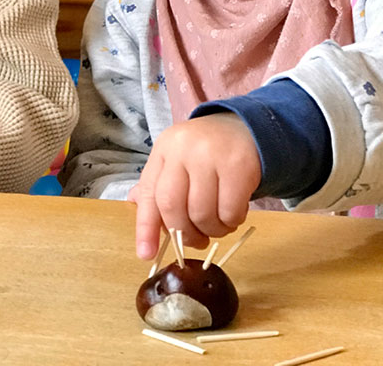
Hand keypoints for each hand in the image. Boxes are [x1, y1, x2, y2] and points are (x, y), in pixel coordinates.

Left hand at [128, 113, 260, 258]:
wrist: (246, 128)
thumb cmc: (207, 151)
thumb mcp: (178, 160)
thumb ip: (159, 185)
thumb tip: (136, 210)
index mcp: (165, 148)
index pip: (150, 193)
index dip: (146, 228)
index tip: (147, 254)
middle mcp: (184, 148)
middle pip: (173, 206)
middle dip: (184, 234)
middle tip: (197, 241)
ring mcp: (212, 155)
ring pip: (202, 213)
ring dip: (211, 231)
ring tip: (219, 226)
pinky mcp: (239, 165)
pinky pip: (229, 211)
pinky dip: (231, 222)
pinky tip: (234, 214)